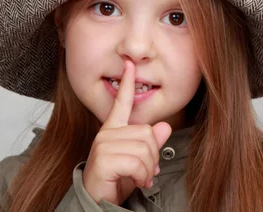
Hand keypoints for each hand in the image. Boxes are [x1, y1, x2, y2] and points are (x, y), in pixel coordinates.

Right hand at [82, 60, 171, 204]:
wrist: (98, 202)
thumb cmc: (116, 181)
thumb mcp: (138, 161)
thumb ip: (150, 144)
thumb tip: (164, 126)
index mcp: (113, 129)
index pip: (122, 102)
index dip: (127, 83)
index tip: (129, 64)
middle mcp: (106, 133)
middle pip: (147, 132)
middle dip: (152, 156)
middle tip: (145, 171)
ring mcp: (103, 145)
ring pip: (144, 148)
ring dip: (147, 169)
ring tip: (139, 178)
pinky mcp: (103, 159)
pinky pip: (137, 163)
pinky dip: (141, 176)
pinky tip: (134, 182)